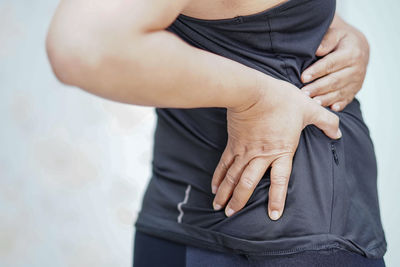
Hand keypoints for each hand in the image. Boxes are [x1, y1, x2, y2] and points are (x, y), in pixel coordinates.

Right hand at [211, 76, 341, 220]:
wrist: (253, 90)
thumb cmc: (281, 99)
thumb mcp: (308, 108)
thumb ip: (326, 122)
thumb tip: (338, 133)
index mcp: (281, 150)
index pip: (280, 180)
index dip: (277, 199)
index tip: (273, 216)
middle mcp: (261, 155)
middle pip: (248, 183)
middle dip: (239, 201)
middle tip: (231, 216)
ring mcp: (244, 151)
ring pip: (233, 177)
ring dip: (226, 193)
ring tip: (219, 207)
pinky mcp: (233, 143)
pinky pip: (224, 163)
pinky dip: (218, 176)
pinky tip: (214, 186)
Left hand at [301, 15, 369, 111]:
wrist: (358, 48)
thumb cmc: (341, 40)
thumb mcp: (336, 34)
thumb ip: (327, 40)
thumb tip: (317, 49)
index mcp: (352, 53)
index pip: (331, 63)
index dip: (317, 71)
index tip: (303, 77)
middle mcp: (357, 69)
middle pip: (335, 80)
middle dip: (318, 88)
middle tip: (303, 93)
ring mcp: (357, 81)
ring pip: (339, 92)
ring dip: (325, 99)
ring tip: (311, 103)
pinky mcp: (354, 91)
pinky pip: (346, 100)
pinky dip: (338, 105)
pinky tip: (330, 109)